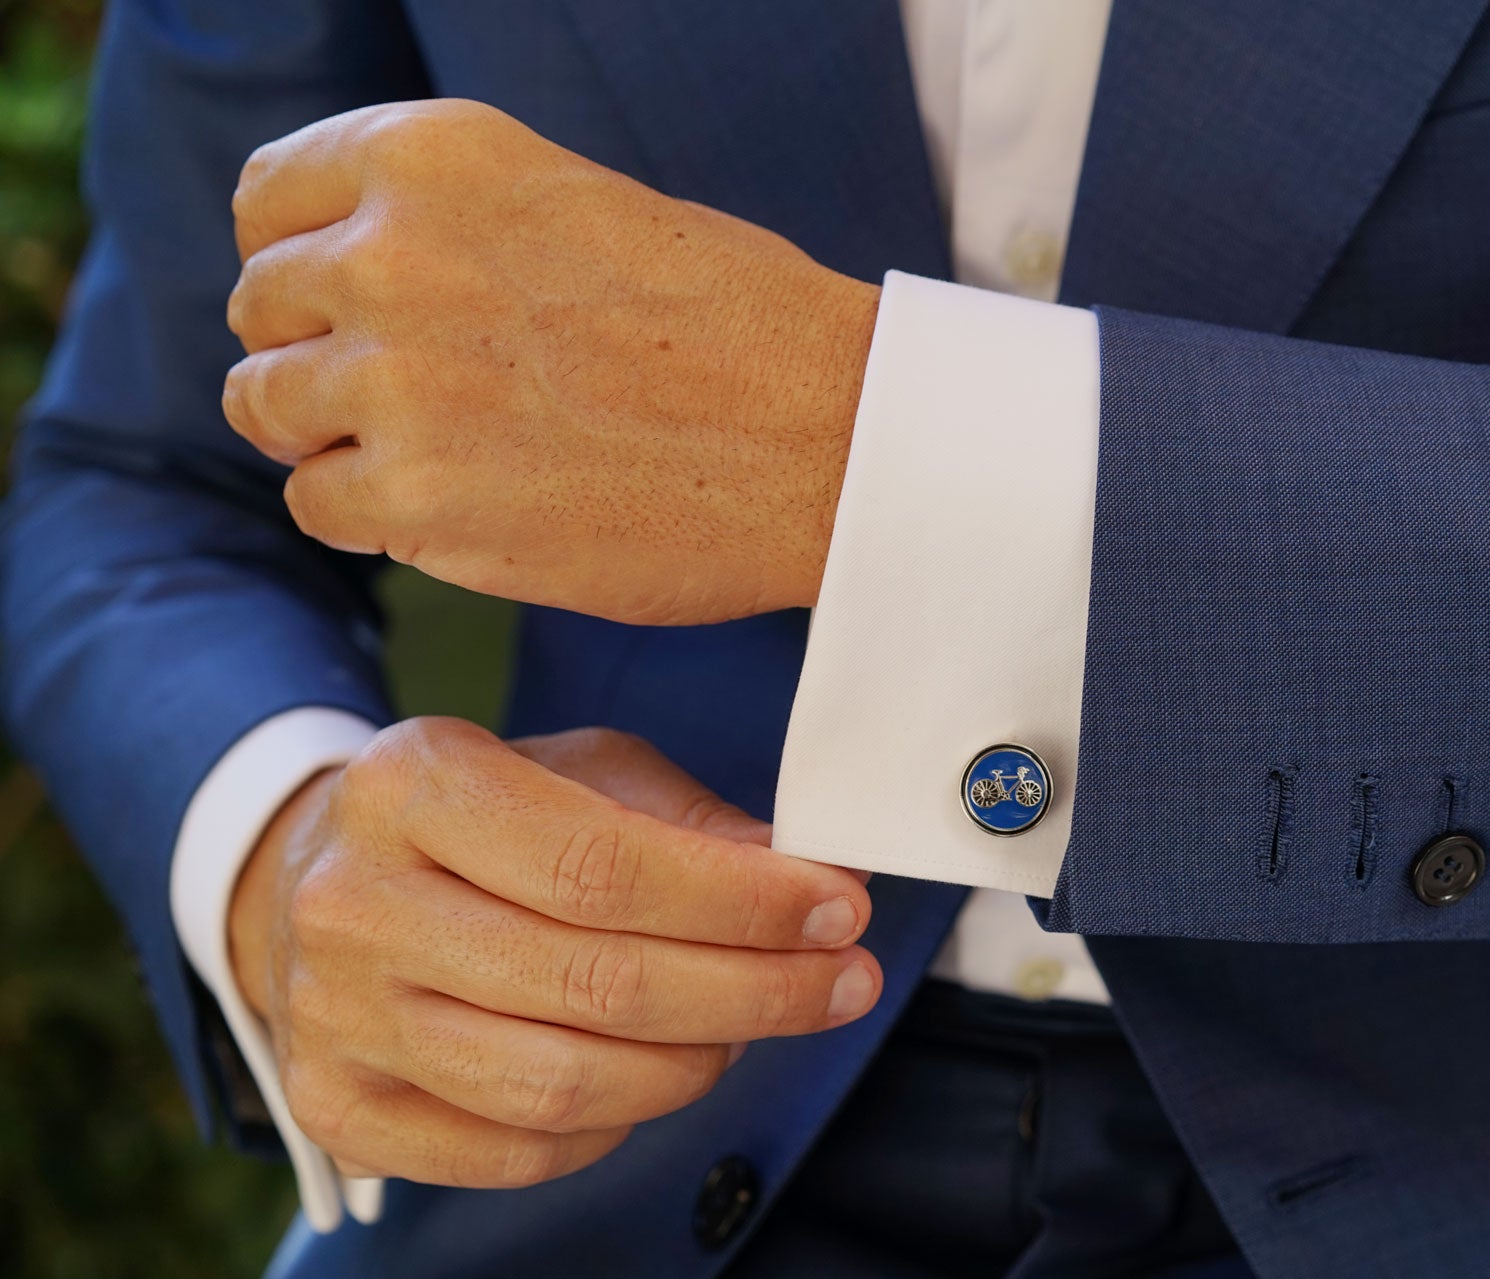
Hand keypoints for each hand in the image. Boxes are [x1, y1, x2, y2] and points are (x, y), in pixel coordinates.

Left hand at [221, 99, 878, 625]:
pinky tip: (450, 507)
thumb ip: (456, 228)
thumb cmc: (739, 325)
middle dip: (317, 352)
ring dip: (330, 435)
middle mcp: (392, 252)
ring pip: (268, 408)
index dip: (299, 260)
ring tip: (428, 453)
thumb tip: (359, 275)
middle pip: (261, 309)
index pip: (270, 201)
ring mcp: (395, 379)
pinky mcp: (418, 497)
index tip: (344, 303)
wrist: (830, 438)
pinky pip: (318, 503)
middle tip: (407, 394)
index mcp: (436, 155)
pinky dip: (368, 512)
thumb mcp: (582, 207)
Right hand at [227, 718, 878, 1188]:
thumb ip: (683, 819)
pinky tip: (660, 1071)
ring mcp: (335, 1015)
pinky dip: (617, 1122)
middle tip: (843, 982)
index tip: (841, 908)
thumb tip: (802, 879)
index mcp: (412, 782)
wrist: (313, 885)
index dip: (742, 902)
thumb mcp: (575, 770)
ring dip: (697, 1064)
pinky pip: (519, 1151)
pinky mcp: (339, 1108)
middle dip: (756, 990)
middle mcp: (355, 901)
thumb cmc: (477, 822)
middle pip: (596, 982)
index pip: (603, 865)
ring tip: (758, 1025)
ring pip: (564, 1082)